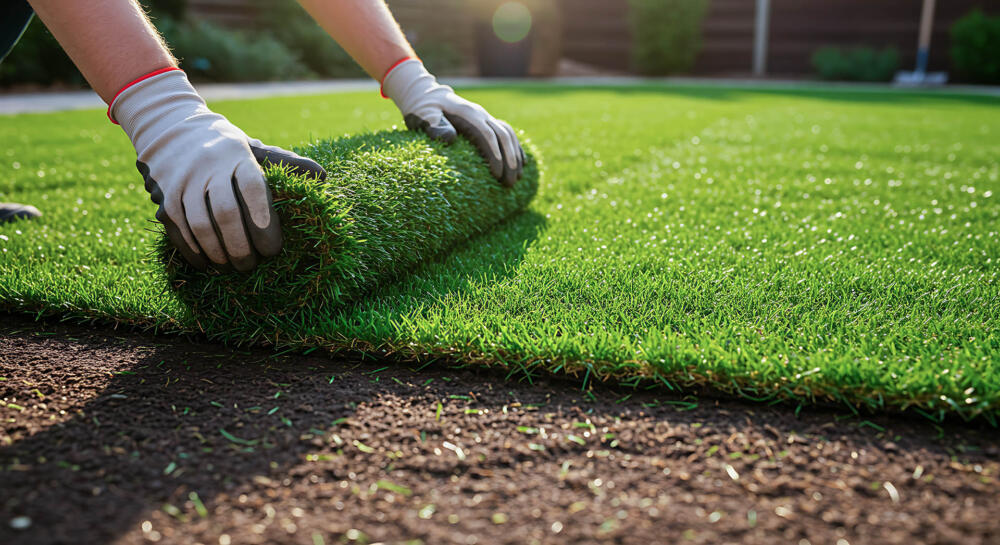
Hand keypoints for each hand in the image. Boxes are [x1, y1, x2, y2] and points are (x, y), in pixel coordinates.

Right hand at [110, 69, 325, 271]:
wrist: (170, 127)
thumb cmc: (225, 149)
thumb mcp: (254, 149)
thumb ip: (285, 163)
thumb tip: (322, 176)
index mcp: (238, 156)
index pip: (254, 189)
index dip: (264, 222)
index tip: (273, 249)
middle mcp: (209, 167)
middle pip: (227, 213)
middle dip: (241, 246)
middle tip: (251, 265)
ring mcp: (183, 181)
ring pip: (200, 225)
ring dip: (218, 253)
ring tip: (231, 267)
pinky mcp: (164, 195)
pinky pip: (178, 229)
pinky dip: (193, 251)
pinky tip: (207, 264)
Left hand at [381, 59, 523, 186]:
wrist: (426, 95)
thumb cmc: (423, 109)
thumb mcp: (423, 116)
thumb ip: (435, 126)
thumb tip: (451, 139)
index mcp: (467, 114)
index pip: (487, 135)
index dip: (494, 155)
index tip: (496, 175)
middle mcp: (480, 114)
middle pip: (502, 136)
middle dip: (509, 160)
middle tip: (510, 184)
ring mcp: (485, 118)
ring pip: (508, 135)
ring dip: (515, 156)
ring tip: (517, 178)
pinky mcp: (486, 122)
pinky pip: (507, 133)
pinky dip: (516, 148)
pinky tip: (522, 164)